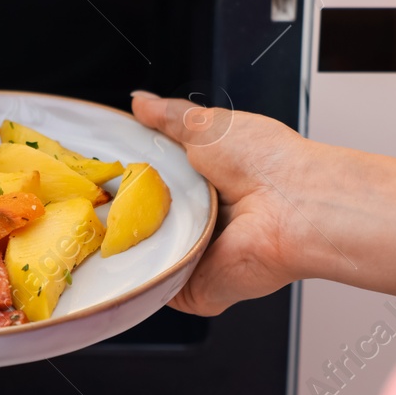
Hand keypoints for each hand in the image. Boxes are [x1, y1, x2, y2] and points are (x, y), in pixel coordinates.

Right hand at [130, 92, 395, 314]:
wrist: (294, 207)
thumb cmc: (267, 162)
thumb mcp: (207, 125)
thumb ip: (169, 117)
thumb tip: (141, 103)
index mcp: (208, 185)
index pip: (156, 185)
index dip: (129, 179)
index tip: (104, 171)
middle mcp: (204, 223)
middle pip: (144, 222)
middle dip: (122, 212)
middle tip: (101, 199)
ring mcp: (198, 258)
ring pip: (145, 256)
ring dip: (130, 244)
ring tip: (114, 227)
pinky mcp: (195, 291)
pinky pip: (154, 289)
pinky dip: (141, 279)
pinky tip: (131, 259)